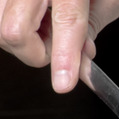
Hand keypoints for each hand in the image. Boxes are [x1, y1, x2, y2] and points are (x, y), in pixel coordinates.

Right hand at [0, 0, 118, 92]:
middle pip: (13, 30)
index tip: (64, 84)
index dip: (64, 56)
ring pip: (0, 28)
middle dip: (35, 51)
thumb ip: (91, 29)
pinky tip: (31, 16)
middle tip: (55, 43)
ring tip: (43, 23)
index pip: (67, 21)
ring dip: (22, 39)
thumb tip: (80, 62)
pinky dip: (13, 27)